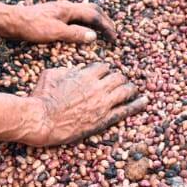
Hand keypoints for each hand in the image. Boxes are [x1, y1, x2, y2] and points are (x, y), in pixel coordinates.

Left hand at [7, 1, 115, 44]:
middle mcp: (66, 7)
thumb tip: (94, 36)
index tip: (115, 39)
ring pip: (83, 12)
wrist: (10, 21)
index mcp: (69, 9)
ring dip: (95, 21)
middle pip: (92, 10)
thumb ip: (74, 34)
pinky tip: (81, 31)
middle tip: (113, 33)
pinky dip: (84, 23)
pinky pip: (75, 17)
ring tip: (102, 31)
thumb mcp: (54, 32)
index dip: (107, 27)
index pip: (95, 16)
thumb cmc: (31, 27)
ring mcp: (60, 11)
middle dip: (105, 20)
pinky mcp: (53, 16)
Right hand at [24, 62, 146, 145]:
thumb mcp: (51, 74)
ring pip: (125, 90)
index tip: (104, 74)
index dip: (104, 70)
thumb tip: (75, 69)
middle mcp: (97, 87)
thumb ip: (67, 69)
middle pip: (118, 77)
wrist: (41, 119)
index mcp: (85, 75)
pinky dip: (137, 105)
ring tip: (132, 90)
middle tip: (119, 82)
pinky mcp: (104, 119)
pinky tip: (144, 101)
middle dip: (119, 78)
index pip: (103, 67)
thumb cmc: (42, 96)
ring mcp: (102, 104)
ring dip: (130, 89)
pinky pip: (126, 110)